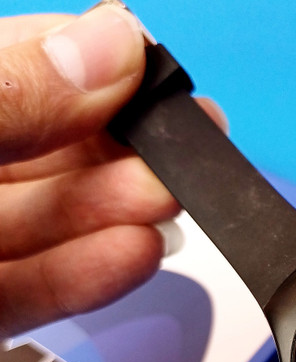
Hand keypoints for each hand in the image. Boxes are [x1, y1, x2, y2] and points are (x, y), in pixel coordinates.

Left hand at [0, 6, 222, 336]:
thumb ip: (8, 97)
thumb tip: (109, 46)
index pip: (11, 66)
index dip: (78, 57)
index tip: (146, 59)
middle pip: (41, 148)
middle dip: (120, 146)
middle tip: (188, 142)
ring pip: (45, 221)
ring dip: (121, 210)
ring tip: (174, 199)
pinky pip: (36, 292)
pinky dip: (92, 276)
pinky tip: (140, 253)